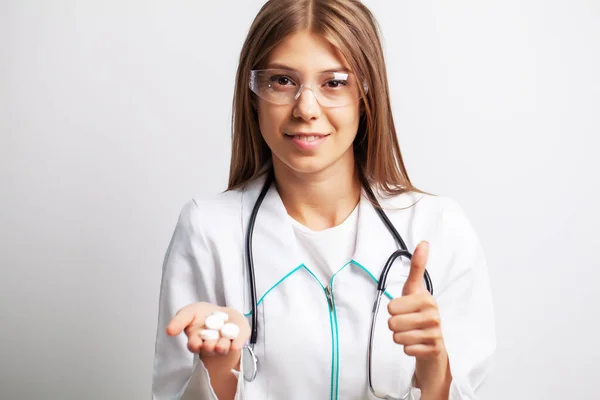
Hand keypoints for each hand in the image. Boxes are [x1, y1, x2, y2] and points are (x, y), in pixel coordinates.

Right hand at [166, 302, 249, 356]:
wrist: (222, 314)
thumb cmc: (203, 315)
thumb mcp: (188, 312)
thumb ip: (179, 320)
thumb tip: (169, 331)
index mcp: (197, 341)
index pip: (194, 345)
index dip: (195, 345)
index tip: (195, 343)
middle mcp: (211, 346)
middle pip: (209, 349)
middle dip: (209, 346)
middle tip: (210, 344)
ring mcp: (225, 343)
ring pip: (223, 348)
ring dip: (222, 346)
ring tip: (222, 344)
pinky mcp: (238, 339)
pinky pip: (239, 342)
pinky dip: (238, 343)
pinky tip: (236, 345)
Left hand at [387, 241, 450, 396]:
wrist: (434, 340)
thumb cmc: (419, 311)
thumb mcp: (414, 288)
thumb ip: (417, 267)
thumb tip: (423, 242)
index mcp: (427, 299)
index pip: (391, 307)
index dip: (393, 309)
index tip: (404, 308)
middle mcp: (433, 315)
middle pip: (392, 323)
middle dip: (395, 324)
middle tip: (406, 322)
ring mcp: (435, 333)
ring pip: (398, 337)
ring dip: (400, 336)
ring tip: (411, 332)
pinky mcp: (434, 349)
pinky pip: (406, 350)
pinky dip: (408, 348)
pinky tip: (417, 343)